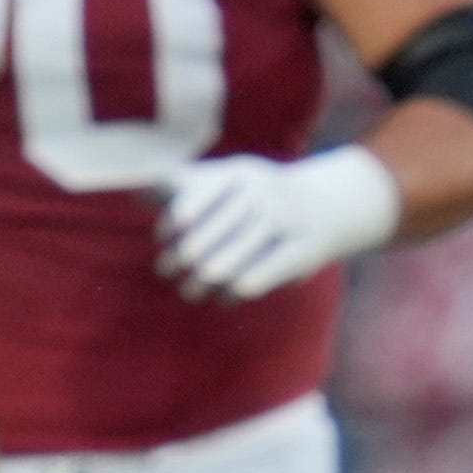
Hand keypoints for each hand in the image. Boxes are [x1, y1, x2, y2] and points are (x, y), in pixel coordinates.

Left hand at [154, 146, 400, 300]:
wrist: (335, 203)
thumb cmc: (267, 193)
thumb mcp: (232, 178)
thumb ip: (187, 184)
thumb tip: (136, 191)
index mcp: (240, 173)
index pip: (193, 200)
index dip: (173, 220)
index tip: (164, 236)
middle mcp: (261, 195)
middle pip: (205, 238)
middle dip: (180, 258)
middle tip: (167, 270)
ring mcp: (282, 223)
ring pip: (224, 265)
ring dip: (200, 283)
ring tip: (189, 291)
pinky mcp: (300, 254)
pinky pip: (252, 282)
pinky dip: (231, 295)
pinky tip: (222, 299)